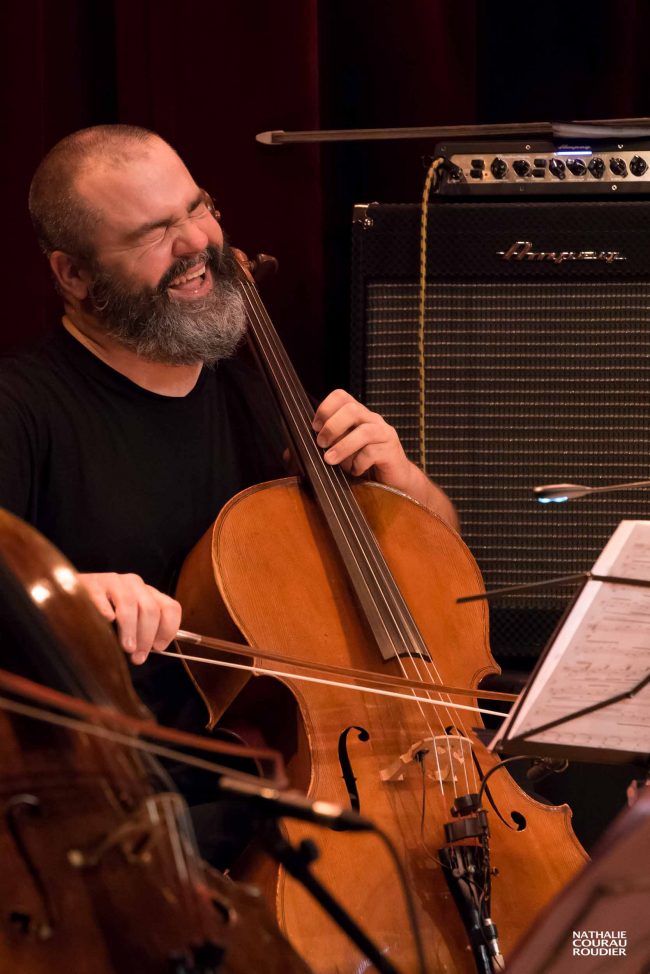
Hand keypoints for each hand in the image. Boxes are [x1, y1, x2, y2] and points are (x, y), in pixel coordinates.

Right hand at [78, 572, 181, 664]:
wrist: (74, 596)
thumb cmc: (105, 613)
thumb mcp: (130, 620)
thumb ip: (143, 631)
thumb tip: (149, 652)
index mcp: (149, 593)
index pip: (170, 607)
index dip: (168, 629)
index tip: (159, 647)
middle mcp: (134, 584)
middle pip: (150, 609)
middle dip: (147, 636)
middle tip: (139, 656)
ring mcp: (113, 582)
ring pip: (129, 604)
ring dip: (130, 629)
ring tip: (127, 647)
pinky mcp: (92, 584)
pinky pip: (101, 597)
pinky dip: (105, 610)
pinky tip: (106, 621)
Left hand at [312, 389, 458, 529]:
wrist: (394, 483)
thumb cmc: (363, 466)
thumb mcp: (338, 456)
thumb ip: (316, 451)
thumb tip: (289, 452)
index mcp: (358, 416)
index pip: (342, 396)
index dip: (325, 408)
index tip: (314, 427)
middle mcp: (372, 420)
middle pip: (352, 409)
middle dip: (332, 426)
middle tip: (321, 444)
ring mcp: (384, 435)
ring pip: (364, 431)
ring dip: (343, 446)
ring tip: (330, 459)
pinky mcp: (391, 452)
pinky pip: (373, 452)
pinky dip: (359, 463)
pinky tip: (354, 472)